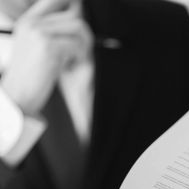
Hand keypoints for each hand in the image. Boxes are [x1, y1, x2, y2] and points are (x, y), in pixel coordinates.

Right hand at [1, 0, 92, 115]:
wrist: (18, 94)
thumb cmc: (29, 76)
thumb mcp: (34, 47)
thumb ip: (49, 33)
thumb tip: (74, 20)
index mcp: (28, 21)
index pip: (55, 0)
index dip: (73, 7)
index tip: (80, 23)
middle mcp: (32, 23)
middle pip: (73, 13)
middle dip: (84, 32)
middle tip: (82, 48)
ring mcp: (39, 33)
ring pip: (78, 27)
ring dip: (83, 45)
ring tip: (76, 58)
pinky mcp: (48, 47)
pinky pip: (76, 45)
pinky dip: (78, 56)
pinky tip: (69, 66)